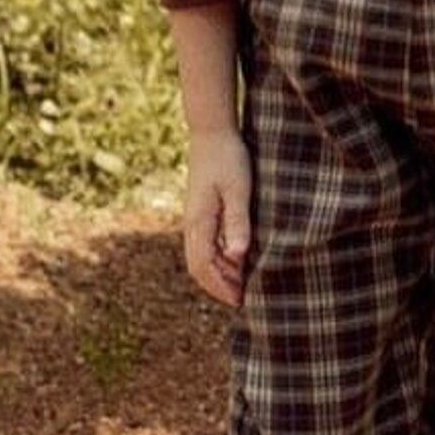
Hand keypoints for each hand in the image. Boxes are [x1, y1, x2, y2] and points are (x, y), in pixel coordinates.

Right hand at [183, 129, 252, 307]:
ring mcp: (194, 217)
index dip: (220, 287)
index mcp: (199, 223)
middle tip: (242, 299)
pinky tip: (235, 257)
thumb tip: (238, 255)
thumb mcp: (238, 189)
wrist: (212, 133)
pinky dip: (216, 258)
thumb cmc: (228, 159)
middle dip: (218, 286)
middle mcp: (192, 224)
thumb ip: (237, 221)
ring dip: (217, 273)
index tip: (240, 300)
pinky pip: (204, 243)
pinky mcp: (201, 210)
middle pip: (198, 267)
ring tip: (241, 283)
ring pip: (199, 256)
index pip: (204, 267)